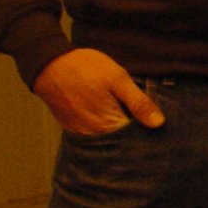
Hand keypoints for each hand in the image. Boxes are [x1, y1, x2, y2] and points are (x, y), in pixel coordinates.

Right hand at [33, 48, 164, 136]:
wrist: (49, 64)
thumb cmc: (85, 69)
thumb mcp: (118, 79)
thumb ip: (139, 103)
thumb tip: (159, 124)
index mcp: (109, 125)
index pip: (135, 140)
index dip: (148, 133)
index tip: (158, 127)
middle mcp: (94, 135)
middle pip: (121, 142)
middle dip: (134, 135)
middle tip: (146, 123)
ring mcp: (81, 133)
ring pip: (107, 140)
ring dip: (118, 134)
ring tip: (129, 120)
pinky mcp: (72, 128)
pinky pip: (93, 135)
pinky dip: (103, 130)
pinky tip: (110, 117)